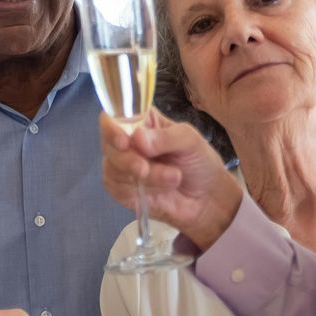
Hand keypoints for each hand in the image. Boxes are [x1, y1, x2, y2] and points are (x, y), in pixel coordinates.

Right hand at [100, 111, 241, 249]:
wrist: (207, 199)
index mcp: (141, 122)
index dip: (111, 127)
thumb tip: (137, 138)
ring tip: (173, 178)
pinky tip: (158, 191)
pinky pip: (115, 187)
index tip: (123, 140)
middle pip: (108, 143)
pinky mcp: (121, 189)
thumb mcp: (190, 141)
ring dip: (145, 176)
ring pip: (113, 167)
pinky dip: (137, 190)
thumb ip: (165, 137)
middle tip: (145, 169)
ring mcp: (122, 166)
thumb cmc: (199, 162)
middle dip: (127, 158)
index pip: (114, 116)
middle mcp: (127, 142)